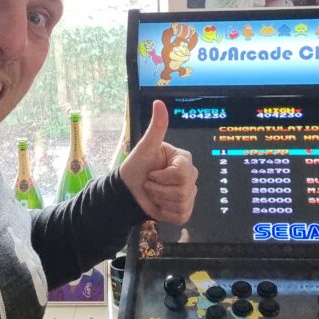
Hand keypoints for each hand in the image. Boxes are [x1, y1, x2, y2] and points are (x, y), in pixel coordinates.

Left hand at [120, 100, 197, 223]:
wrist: (128, 190)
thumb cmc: (136, 166)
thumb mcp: (145, 146)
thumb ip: (156, 126)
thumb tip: (159, 102)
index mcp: (184, 160)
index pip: (183, 172)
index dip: (163, 176)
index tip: (151, 172)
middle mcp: (191, 176)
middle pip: (183, 189)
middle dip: (159, 188)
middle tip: (150, 183)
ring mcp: (189, 195)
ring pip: (181, 203)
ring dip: (159, 199)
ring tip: (152, 192)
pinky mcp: (184, 210)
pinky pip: (181, 215)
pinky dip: (165, 212)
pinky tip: (158, 205)